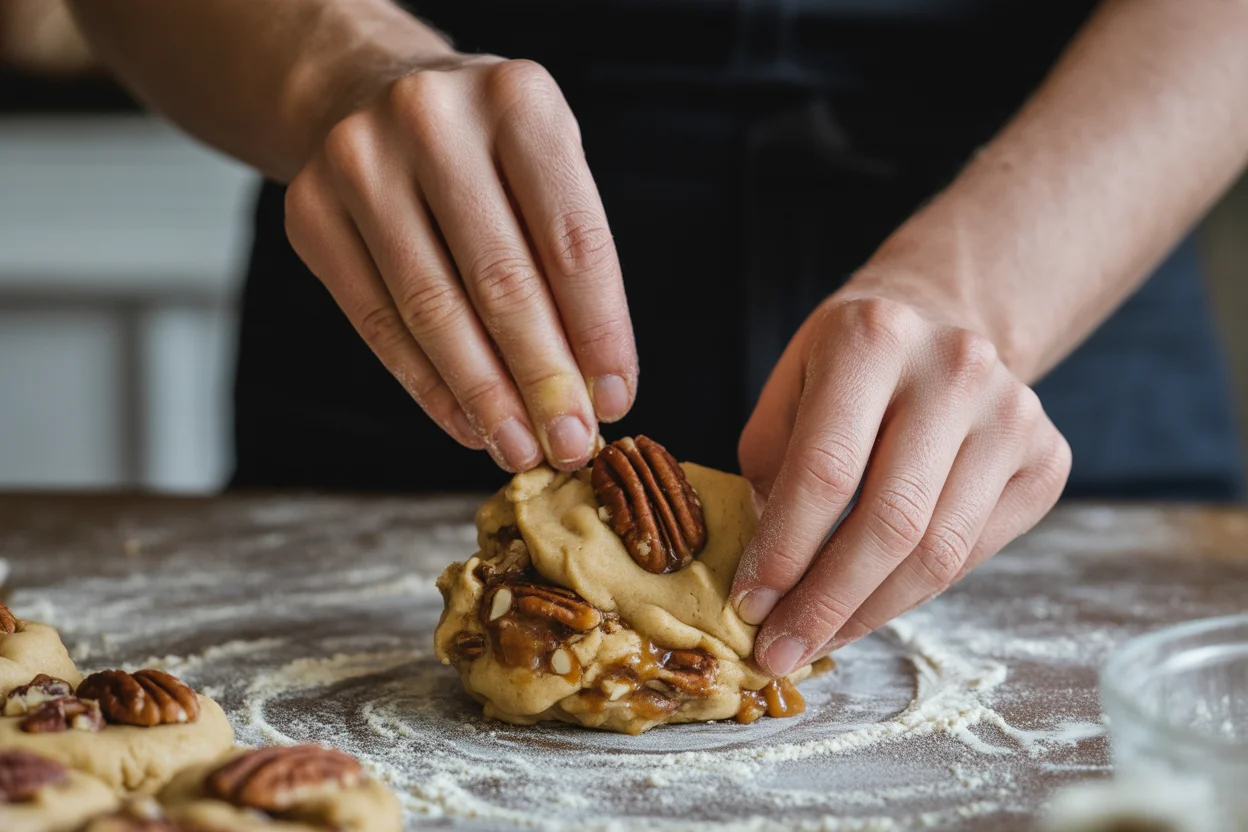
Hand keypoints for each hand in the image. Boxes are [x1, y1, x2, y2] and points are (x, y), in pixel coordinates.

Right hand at [284, 54, 635, 471]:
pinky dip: (427, 385)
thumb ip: (571, 263)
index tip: (616, 401)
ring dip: (484, 396)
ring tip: (520, 448)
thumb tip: (593, 388)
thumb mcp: (547, 167)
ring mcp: (360, 163)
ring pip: (432, 310)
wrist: (370, 90)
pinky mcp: (312, 212)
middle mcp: (432, 120)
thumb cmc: (486, 148)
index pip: (572, 241)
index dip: (599, 334)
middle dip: (542, 379)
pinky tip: (465, 424)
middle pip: (501, 281)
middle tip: (570, 443)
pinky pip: (376, 322)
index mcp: (517, 101)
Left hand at [730, 290, 1070, 675]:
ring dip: (869, 613)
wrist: (943, 325)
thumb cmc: (846, 368)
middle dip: (827, 603)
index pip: (826, 471)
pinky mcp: (1048, 458)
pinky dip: (914, 594)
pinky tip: (870, 606)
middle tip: (782, 650)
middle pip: (890, 521)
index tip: (750, 607)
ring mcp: (1013, 413)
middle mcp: (954, 368)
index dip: (785, 551)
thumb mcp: (788, 391)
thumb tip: (771, 580)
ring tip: (819, 641)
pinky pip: (974, 555)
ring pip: (939, 552)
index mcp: (873, 338)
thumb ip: (771, 473)